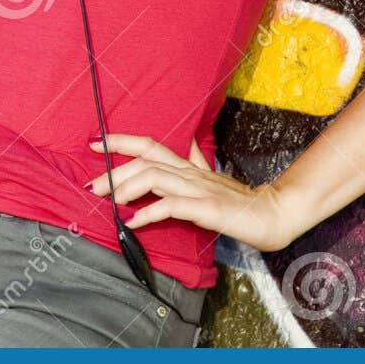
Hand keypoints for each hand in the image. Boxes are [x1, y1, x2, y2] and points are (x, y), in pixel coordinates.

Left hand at [83, 133, 301, 253]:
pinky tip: (134, 222)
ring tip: (111, 201)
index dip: (121, 141)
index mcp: (187, 166)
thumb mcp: (211, 177)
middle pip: (146, 160)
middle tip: (92, 185)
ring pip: (155, 176)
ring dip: (128, 187)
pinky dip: (149, 213)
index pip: (150, 145)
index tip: (94, 142)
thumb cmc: (238, 200)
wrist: (272, 214)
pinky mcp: (206, 209)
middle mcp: (189, 173)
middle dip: (114, 170)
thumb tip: (187, 141)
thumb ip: (195, 160)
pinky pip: (173, 206)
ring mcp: (198, 189)